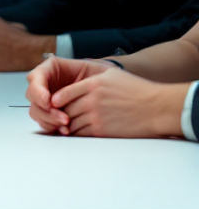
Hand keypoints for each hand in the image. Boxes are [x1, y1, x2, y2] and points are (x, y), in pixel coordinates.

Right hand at [25, 55, 110, 132]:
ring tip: (66, 126)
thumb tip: (61, 95)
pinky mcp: (52, 113)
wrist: (113, 92)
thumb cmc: (103, 79)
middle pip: (32, 97)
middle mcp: (46, 84)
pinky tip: (66, 130)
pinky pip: (45, 122)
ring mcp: (48, 100)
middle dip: (45, 110)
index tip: (48, 101)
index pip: (35, 79)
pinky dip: (53, 128)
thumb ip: (76, 80)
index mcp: (51, 69)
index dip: (38, 91)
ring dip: (49, 120)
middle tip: (62, 118)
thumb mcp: (94, 72)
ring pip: (36, 112)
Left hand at [44, 65, 188, 137]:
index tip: (52, 103)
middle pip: (65, 109)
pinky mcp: (102, 131)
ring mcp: (96, 116)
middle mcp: (92, 100)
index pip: (64, 93)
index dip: (56, 100)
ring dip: (66, 125)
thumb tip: (77, 78)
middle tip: (55, 116)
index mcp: (92, 84)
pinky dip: (76, 134)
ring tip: (63, 126)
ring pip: (71, 123)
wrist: (156, 108)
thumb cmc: (136, 90)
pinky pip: (82, 133)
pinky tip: (76, 133)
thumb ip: (91, 76)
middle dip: (59, 114)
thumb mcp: (111, 75)